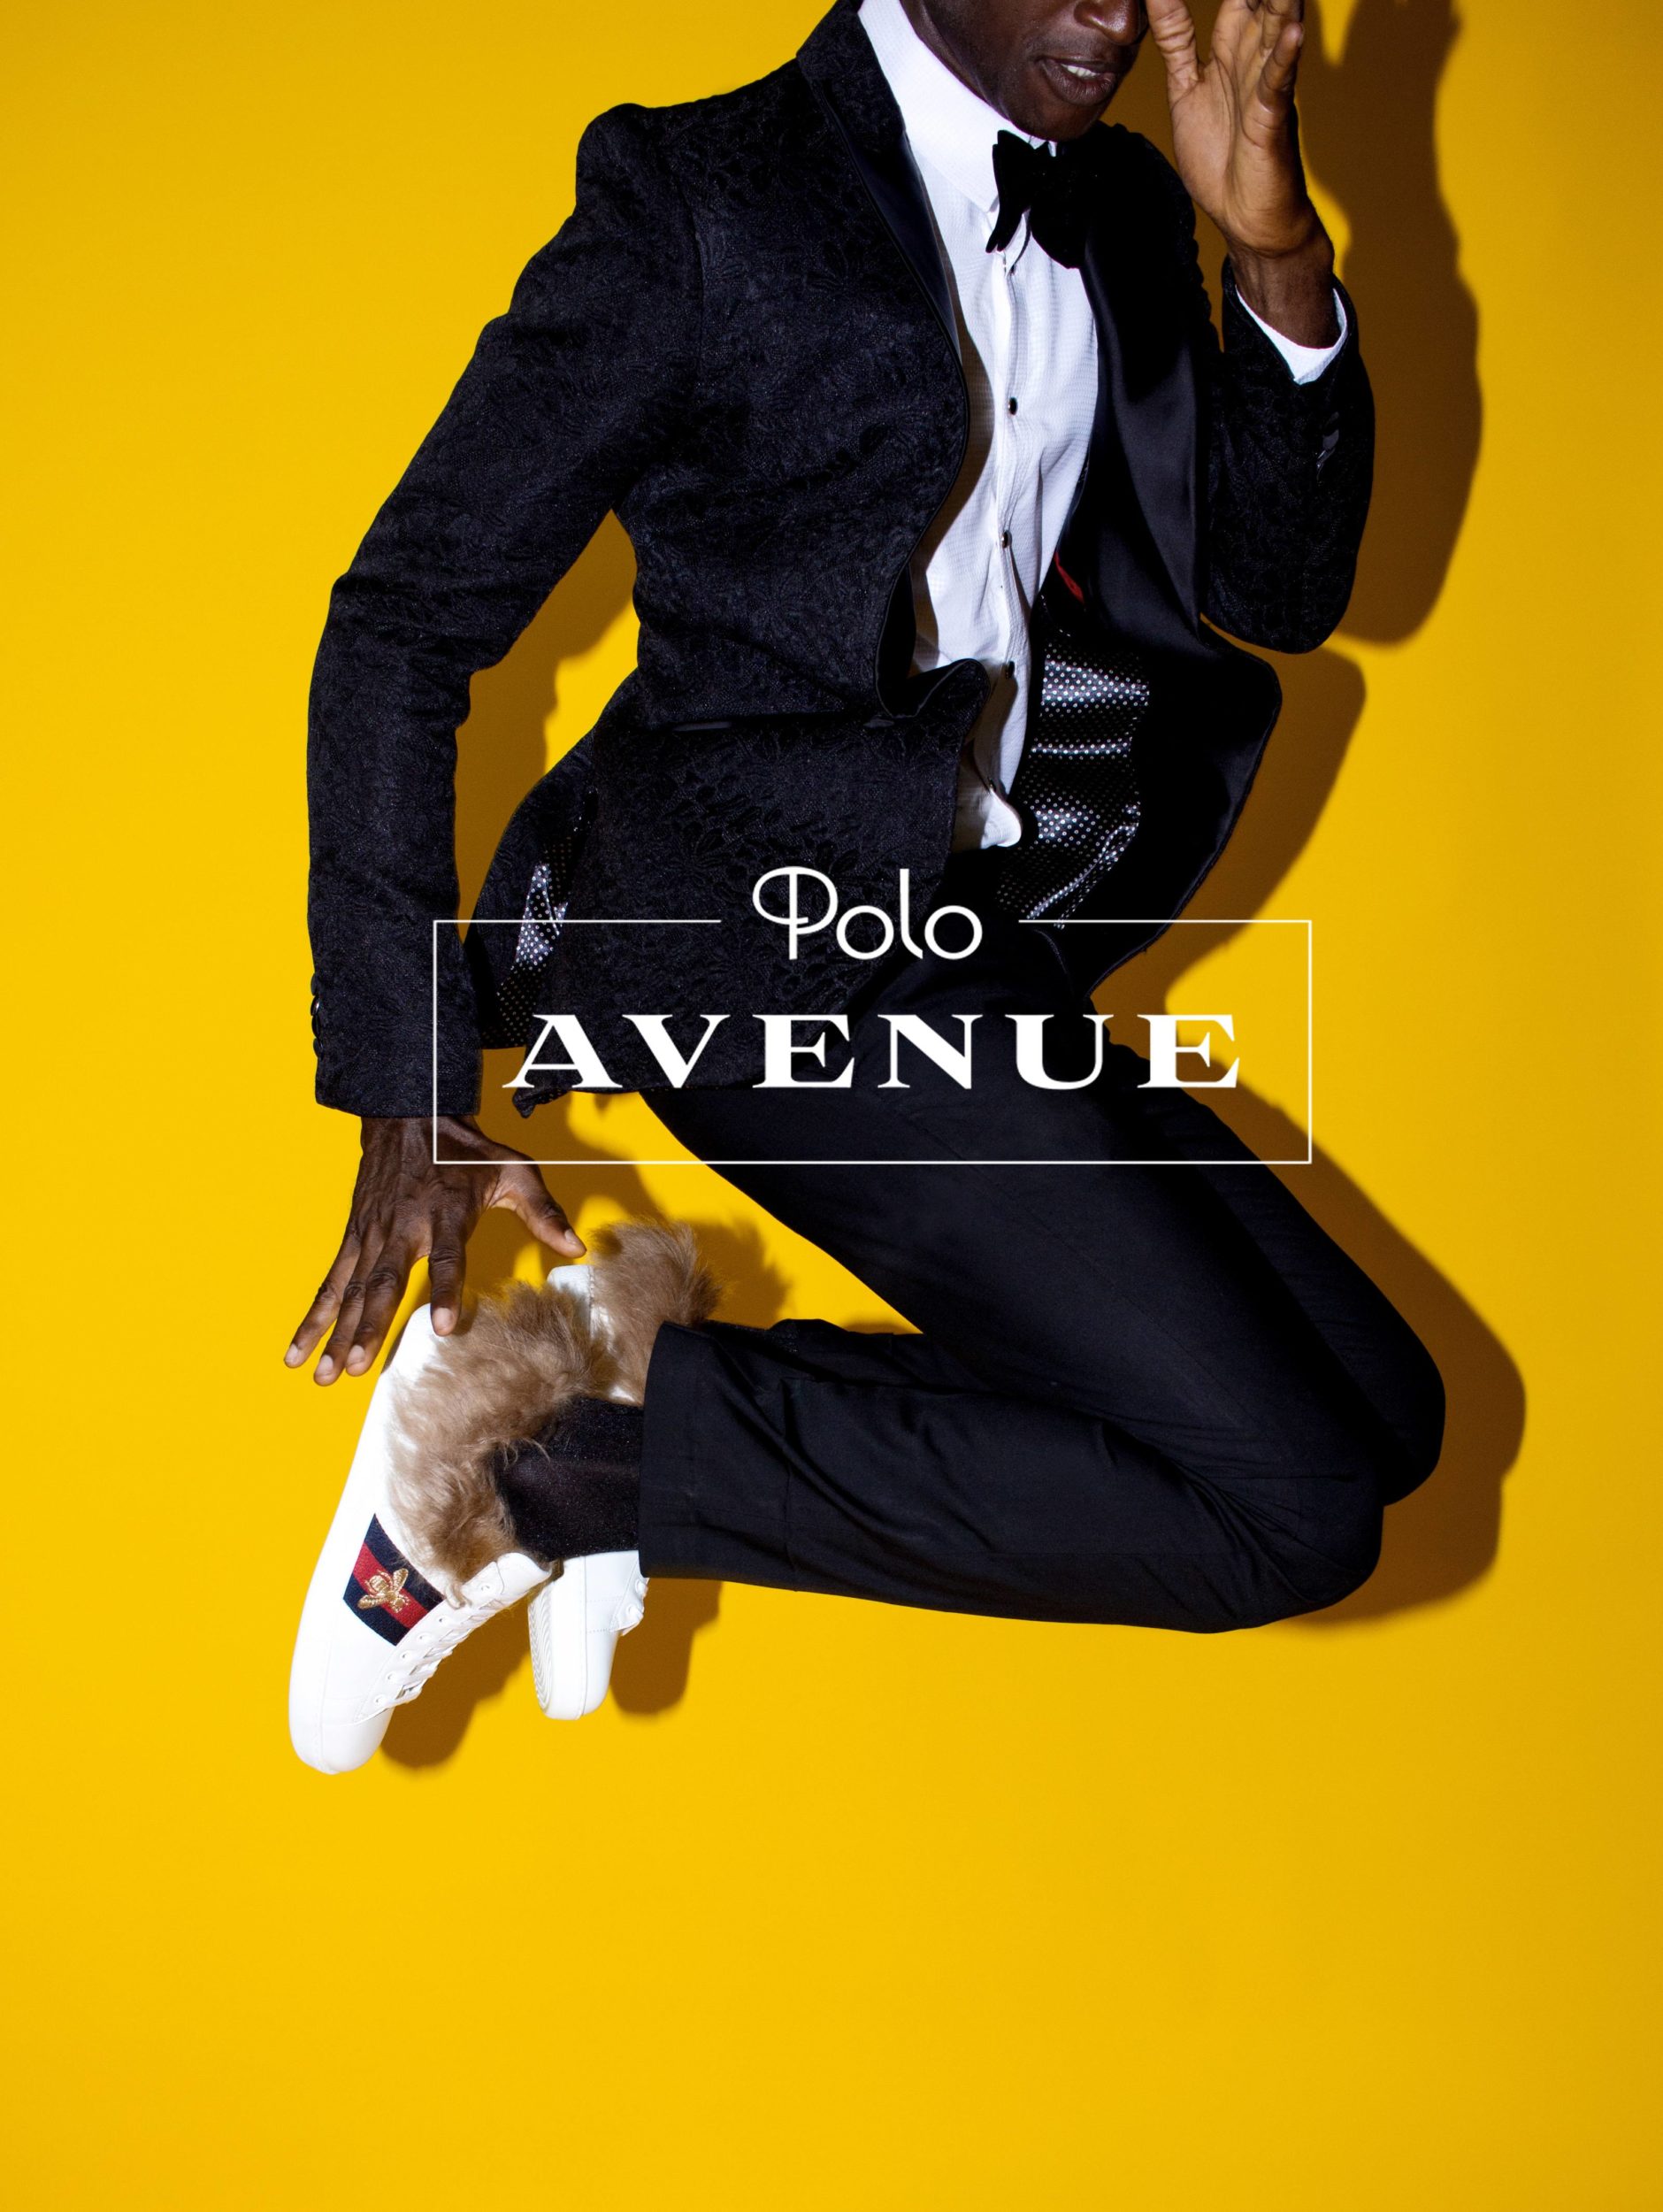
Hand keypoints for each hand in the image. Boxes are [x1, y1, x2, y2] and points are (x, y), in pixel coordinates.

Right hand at [283, 1114, 583, 1384]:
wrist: (409, 1113)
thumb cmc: (465, 1149)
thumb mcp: (514, 1170)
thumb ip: (543, 1212)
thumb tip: (577, 1247)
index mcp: (446, 1212)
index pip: (447, 1257)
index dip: (447, 1291)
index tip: (445, 1326)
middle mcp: (403, 1226)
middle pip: (384, 1282)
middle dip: (369, 1326)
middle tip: (357, 1366)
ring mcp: (373, 1234)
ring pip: (350, 1289)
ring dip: (335, 1333)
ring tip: (323, 1374)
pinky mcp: (354, 1236)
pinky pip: (331, 1280)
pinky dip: (314, 1315)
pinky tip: (299, 1350)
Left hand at [1145, 0, 1338, 343]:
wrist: (1246, 217)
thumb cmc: (1221, 160)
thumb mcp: (1185, 91)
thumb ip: (1176, 43)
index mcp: (1231, 57)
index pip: (1234, 2)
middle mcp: (1252, 65)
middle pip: (1259, 7)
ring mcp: (1264, 91)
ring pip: (1275, 34)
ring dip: (1280, 3)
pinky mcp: (1270, 122)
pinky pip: (1279, 85)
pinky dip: (1284, 59)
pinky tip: (1291, 33)